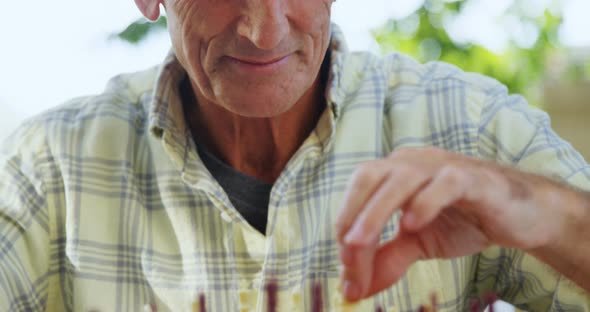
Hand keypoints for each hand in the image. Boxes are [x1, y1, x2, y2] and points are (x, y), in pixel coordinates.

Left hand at [335, 147, 565, 300]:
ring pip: (400, 178)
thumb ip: (387, 259)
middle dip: (351, 216)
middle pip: (368, 177)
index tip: (346, 270)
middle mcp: (412, 162)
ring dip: (375, 212)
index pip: (358, 194)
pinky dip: (424, 202)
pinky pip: (445, 183)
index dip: (345, 228)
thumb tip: (354, 288)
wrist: (522, 215)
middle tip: (347, 255)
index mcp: (394, 173)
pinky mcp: (473, 178)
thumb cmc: (466, 220)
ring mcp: (442, 166)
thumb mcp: (418, 243)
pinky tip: (411, 225)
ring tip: (360, 243)